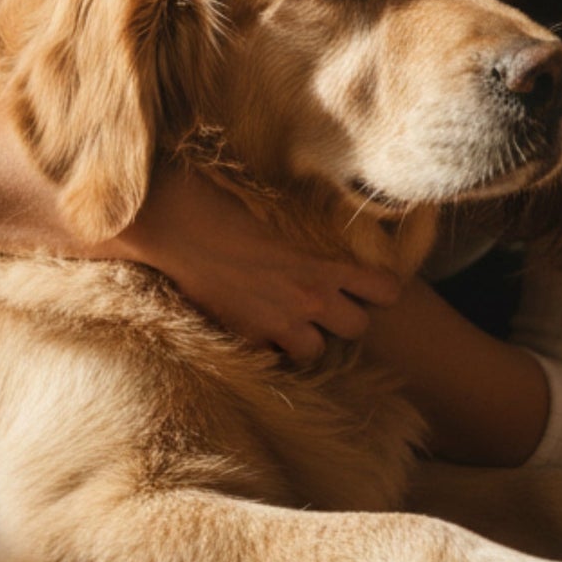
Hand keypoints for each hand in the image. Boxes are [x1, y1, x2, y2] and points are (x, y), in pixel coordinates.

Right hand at [114, 165, 401, 364]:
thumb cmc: (227, 204)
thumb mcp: (281, 215)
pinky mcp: (245, 337)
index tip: (372, 284)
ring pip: (316, 351)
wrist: (178, 225)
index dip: (381, 288)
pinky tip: (257, 325)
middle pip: (359, 327)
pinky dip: (267, 346)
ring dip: (308, 337)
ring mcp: (277, 324)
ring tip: (293, 320)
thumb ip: (308, 238)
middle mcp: (308, 299)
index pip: (383, 289)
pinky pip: (271, 357)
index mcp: (322, 263)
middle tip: (329, 303)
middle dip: (348, 316)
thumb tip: (325, 236)